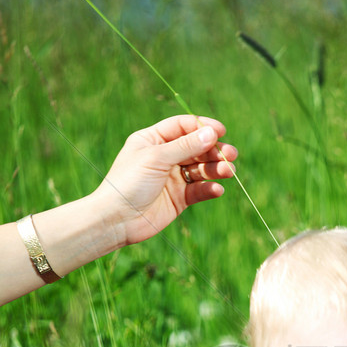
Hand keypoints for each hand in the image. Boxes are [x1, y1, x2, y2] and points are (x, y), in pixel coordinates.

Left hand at [90, 114, 237, 246]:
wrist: (117, 220)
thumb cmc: (129, 183)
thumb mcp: (157, 158)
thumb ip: (186, 146)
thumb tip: (212, 133)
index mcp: (153, 140)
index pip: (183, 127)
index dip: (203, 127)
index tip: (221, 132)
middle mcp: (164, 156)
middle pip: (196, 147)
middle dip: (214, 150)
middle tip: (230, 155)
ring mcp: (172, 178)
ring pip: (201, 169)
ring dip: (216, 169)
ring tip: (228, 172)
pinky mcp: (179, 198)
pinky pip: (199, 190)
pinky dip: (209, 188)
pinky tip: (216, 190)